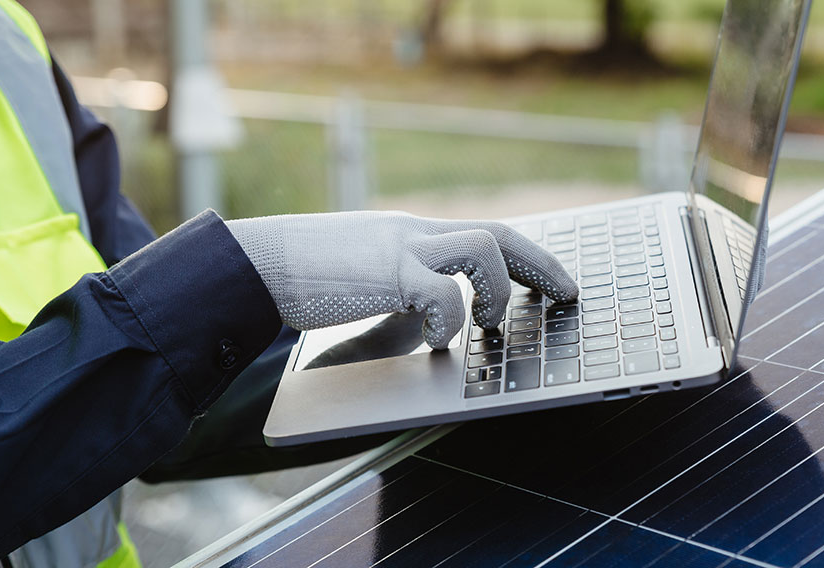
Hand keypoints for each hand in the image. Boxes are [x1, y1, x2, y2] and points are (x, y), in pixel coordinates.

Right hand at [226, 211, 578, 348]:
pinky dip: (447, 320)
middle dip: (541, 265)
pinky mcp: (384, 271)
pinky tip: (430, 340)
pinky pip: (440, 289)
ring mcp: (401, 247)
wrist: (256, 263)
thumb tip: (434, 333)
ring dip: (494, 289)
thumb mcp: (371, 289)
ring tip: (485, 320)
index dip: (528, 256)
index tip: (552, 281)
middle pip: (498, 232)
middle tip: (566, 294)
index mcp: (415, 236)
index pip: (486, 232)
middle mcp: (415, 233)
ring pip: (482, 245)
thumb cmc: (308, 279)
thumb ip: (407, 304)